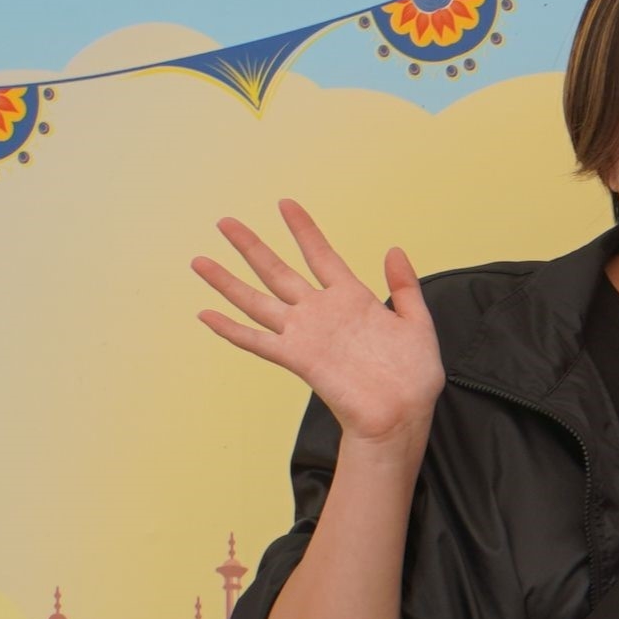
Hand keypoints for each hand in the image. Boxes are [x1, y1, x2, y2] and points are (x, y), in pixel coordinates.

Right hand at [194, 200, 444, 446]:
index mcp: (351, 299)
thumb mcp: (417, 323)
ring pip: (258, 301)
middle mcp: (322, 313)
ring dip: (228, 282)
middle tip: (224, 222)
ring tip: (200, 261)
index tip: (285, 204)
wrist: (403, 414)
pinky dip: (231, 329)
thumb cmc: (413, 375)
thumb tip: (394, 249)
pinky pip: (258, 341)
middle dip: (251, 246)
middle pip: (277, 271)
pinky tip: (206, 315)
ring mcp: (307, 334)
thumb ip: (404, 286)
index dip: (303, 229)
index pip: (320, 255)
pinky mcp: (298, 359)